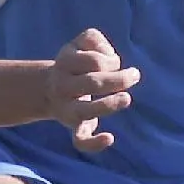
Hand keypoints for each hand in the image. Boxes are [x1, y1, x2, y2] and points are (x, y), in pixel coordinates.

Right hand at [45, 28, 140, 152]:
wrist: (48, 89)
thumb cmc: (74, 64)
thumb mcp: (78, 44)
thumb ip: (93, 39)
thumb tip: (110, 57)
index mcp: (64, 64)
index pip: (93, 61)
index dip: (110, 60)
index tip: (114, 63)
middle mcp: (63, 87)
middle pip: (92, 83)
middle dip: (118, 79)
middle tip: (134, 75)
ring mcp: (67, 110)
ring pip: (86, 111)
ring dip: (109, 105)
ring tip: (126, 98)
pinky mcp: (74, 128)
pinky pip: (80, 140)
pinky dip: (94, 143)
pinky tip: (109, 138)